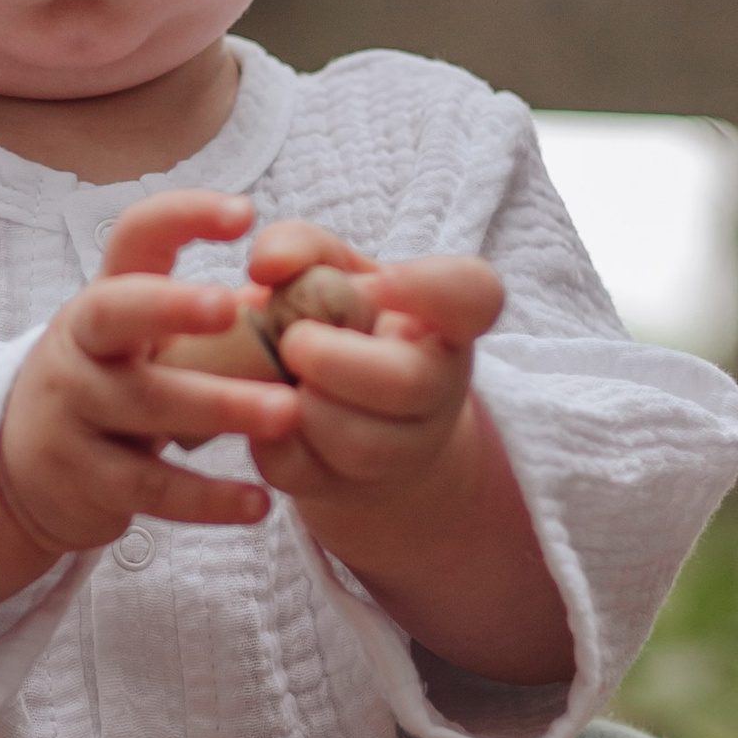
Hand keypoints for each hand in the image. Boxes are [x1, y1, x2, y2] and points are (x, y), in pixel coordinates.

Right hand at [0, 190, 302, 623]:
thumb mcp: (145, 346)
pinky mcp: (84, 478)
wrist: (20, 476)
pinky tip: (259, 503)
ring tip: (287, 412)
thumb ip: (220, 320)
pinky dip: (207, 499)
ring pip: (143, 403)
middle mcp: (81, 346)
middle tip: (233, 306)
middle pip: (116, 311)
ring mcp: (74, 411)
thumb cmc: (112, 392)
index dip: (183, 216)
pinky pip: (151, 487)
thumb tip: (322, 288)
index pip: (136, 237)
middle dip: (172, 305)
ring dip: (218, 406)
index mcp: (107, 299)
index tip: (244, 213)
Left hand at [242, 218, 502, 535]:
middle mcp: (438, 387)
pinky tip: (262, 411)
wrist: (342, 415)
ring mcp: (400, 449)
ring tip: (279, 376)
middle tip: (293, 340)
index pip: (474, 295)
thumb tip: (267, 266)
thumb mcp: (329, 271)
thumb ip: (301, 248)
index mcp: (442, 321)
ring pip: (357, 443)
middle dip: (336, 360)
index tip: (382, 280)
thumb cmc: (337, 324)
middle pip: (409, 383)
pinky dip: (268, 438)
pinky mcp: (346, 489)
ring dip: (302, 405)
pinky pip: (303, 472)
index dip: (431, 288)